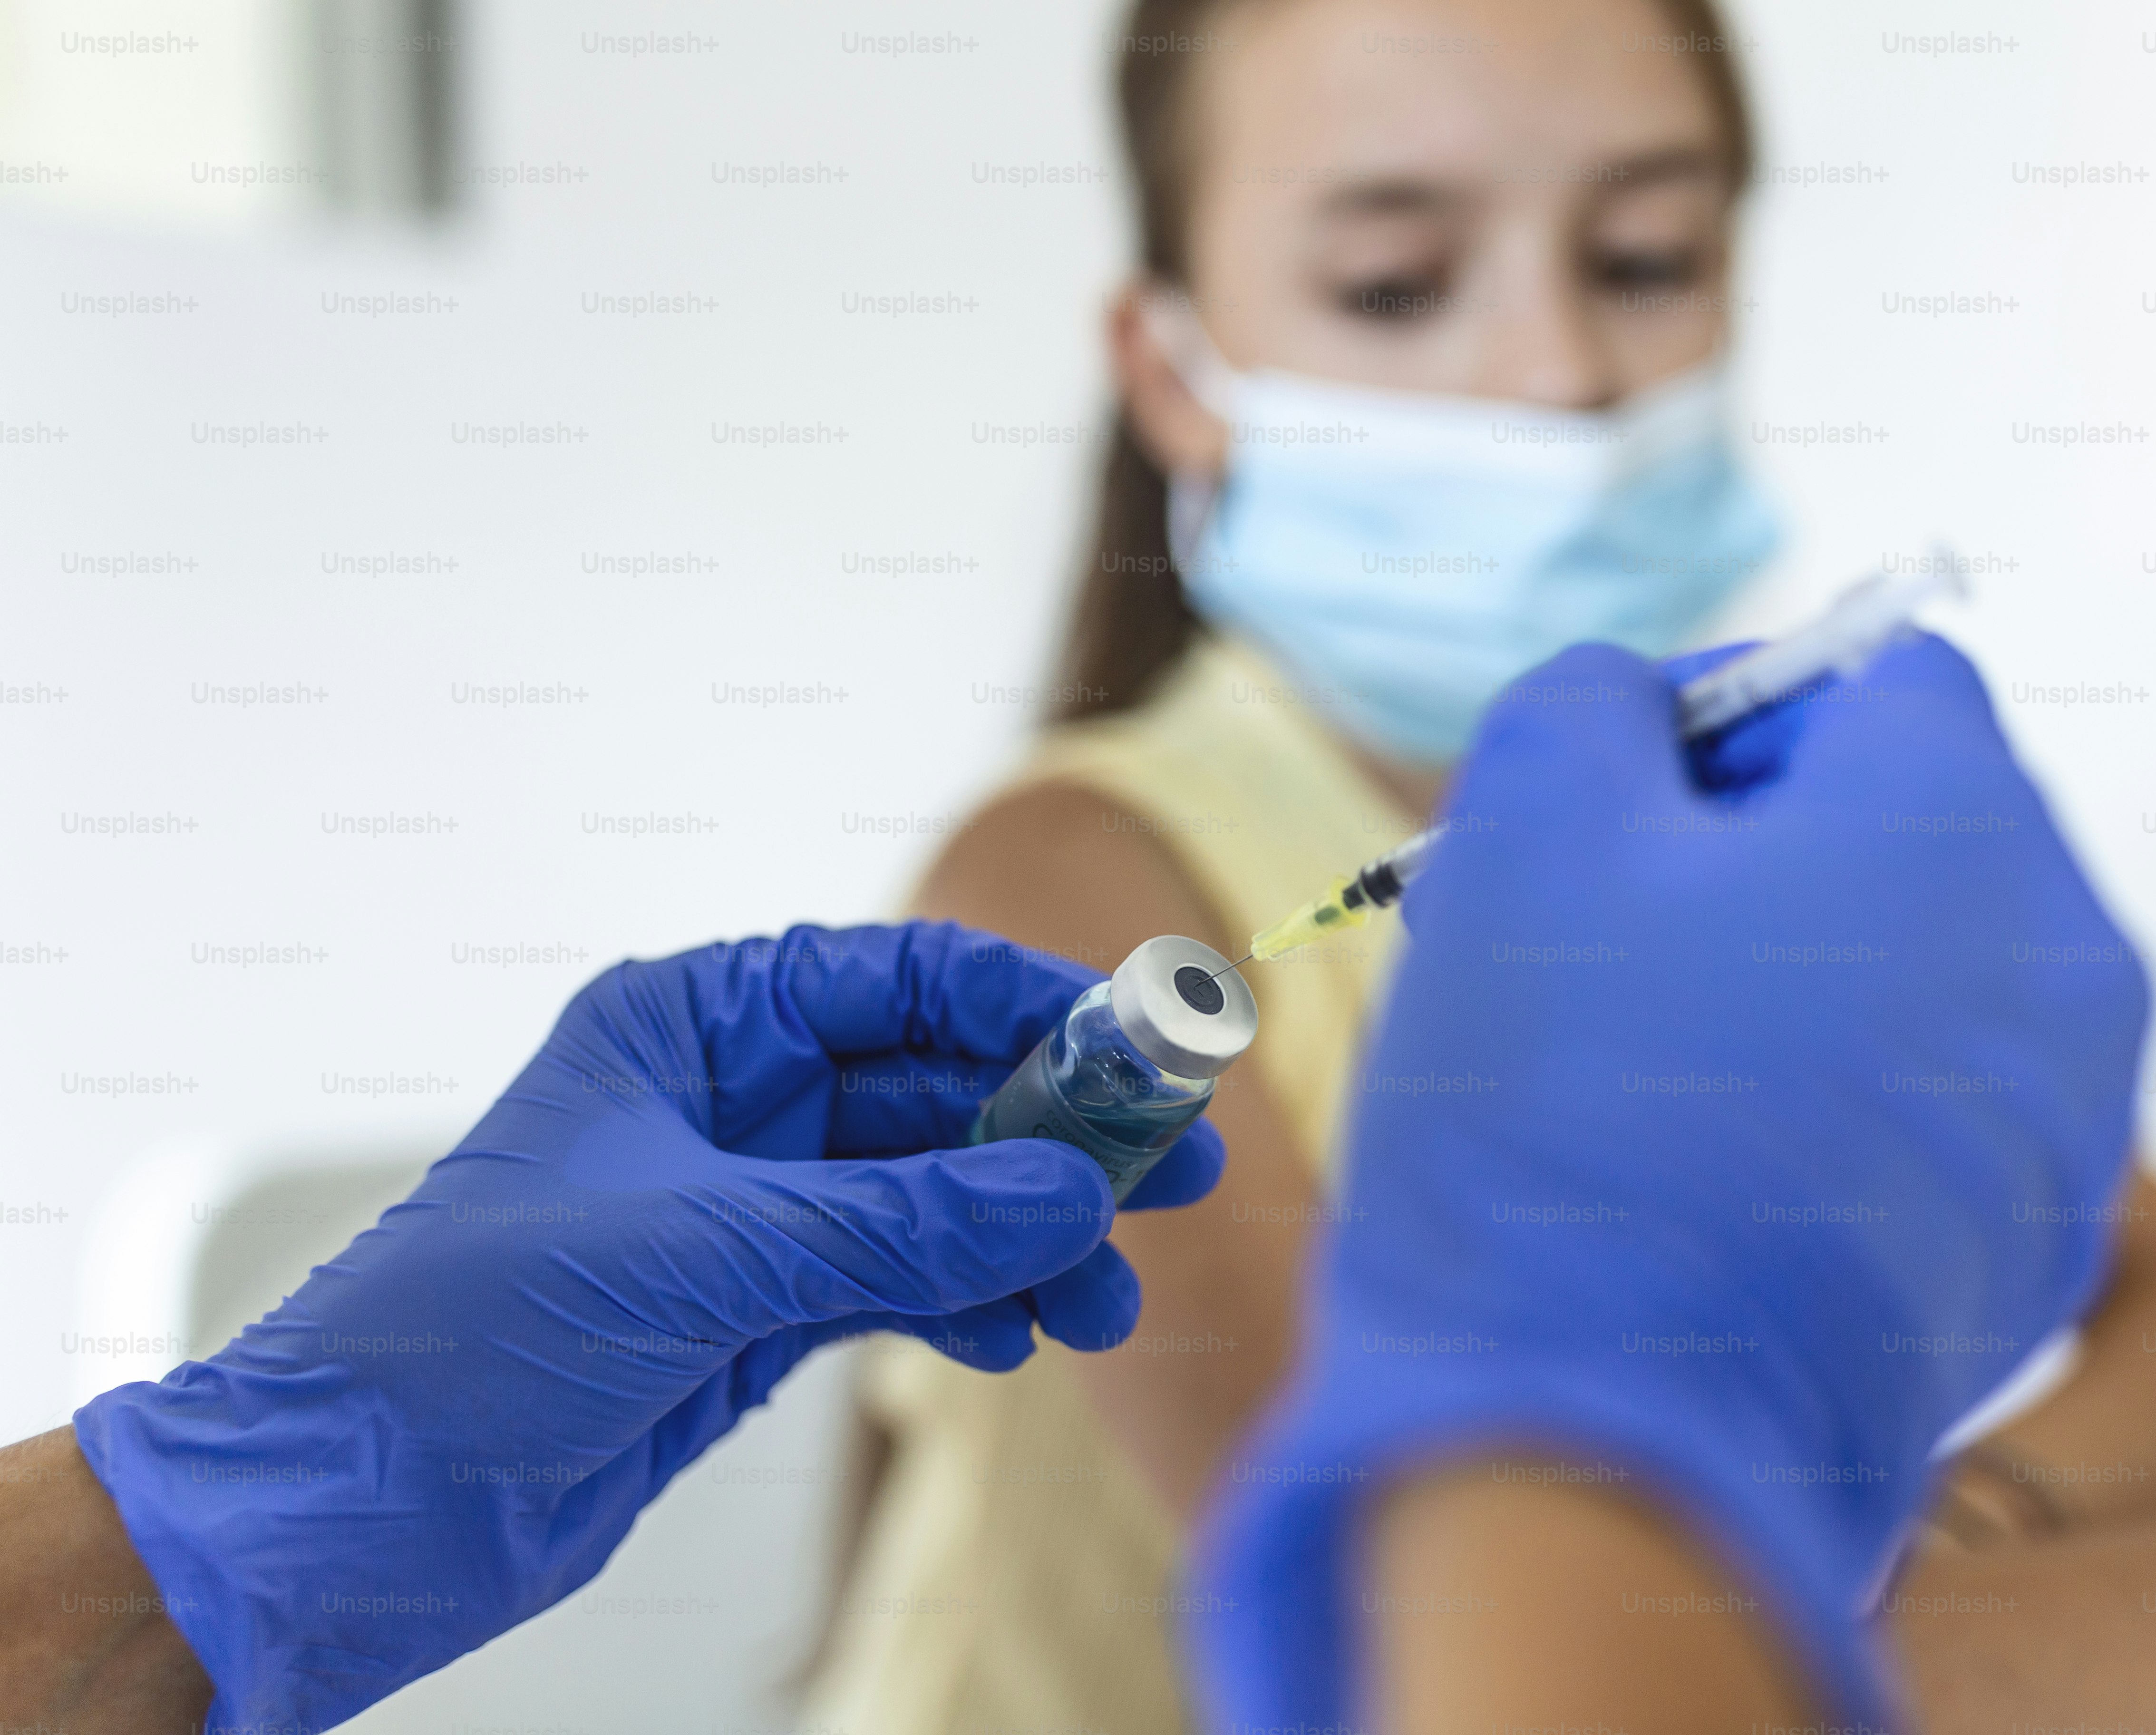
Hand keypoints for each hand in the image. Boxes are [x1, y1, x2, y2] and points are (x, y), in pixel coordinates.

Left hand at [75, 921, 1220, 1732]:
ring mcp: (745, 1213)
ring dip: (1022, 1240)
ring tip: (1100, 1296)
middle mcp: (726, 1106)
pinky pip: (897, 1284)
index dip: (1020, 1000)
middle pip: (930, 1091)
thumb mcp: (703, 1255)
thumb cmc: (462, 1335)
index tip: (1133, 1039)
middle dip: (1047, 1137)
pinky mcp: (752, 1311)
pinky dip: (967, 1305)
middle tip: (1167, 1175)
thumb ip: (899, 1226)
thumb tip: (1065, 1194)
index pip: (890, 979)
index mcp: (688, 1028)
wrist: (355, 1508)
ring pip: (929, 1199)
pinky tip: (1019, 1337)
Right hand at [1189, 638, 2148, 1728]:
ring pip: (1926, 978)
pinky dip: (1838, 1108)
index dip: (1731, 716)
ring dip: (1799, 984)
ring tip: (1645, 1070)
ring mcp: (2068, 1127)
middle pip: (1917, 834)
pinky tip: (1710, 1176)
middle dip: (1764, 858)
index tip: (1626, 809)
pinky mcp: (2029, 1256)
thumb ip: (1591, 706)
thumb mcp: (1526, 826)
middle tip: (1611, 937)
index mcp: (1966, 825)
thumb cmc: (1564, 1126)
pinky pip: (1936, 1115)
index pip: (1878, 680)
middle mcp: (2068, 965)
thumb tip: (1641, 715)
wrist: (1608, 1453)